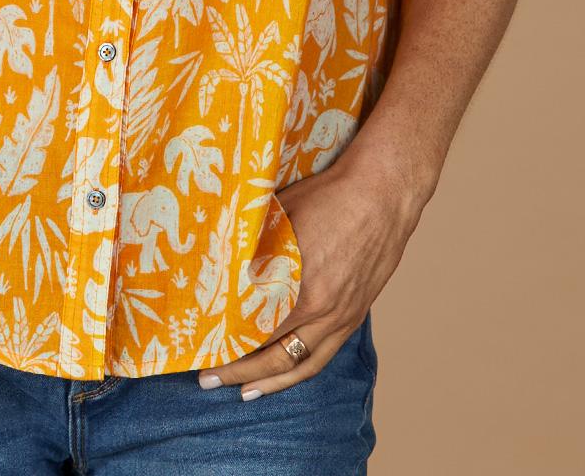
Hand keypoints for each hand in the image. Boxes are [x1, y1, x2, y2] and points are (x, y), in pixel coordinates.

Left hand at [195, 149, 418, 399]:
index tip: (200, 350)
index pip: (254, 330)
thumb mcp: (281, 214)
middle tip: (207, 379)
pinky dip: (300, 370)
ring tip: (244, 392)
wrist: (384, 192)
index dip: (225, 345)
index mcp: (302, 286)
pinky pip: (323, 355)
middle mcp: (323, 310)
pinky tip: (285, 374)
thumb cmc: (329, 196)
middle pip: (273, 355)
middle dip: (238, 371)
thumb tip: (220, 262)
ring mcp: (342, 316)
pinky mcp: (355, 315)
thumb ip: (254, 244)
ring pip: (301, 364)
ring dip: (269, 382)